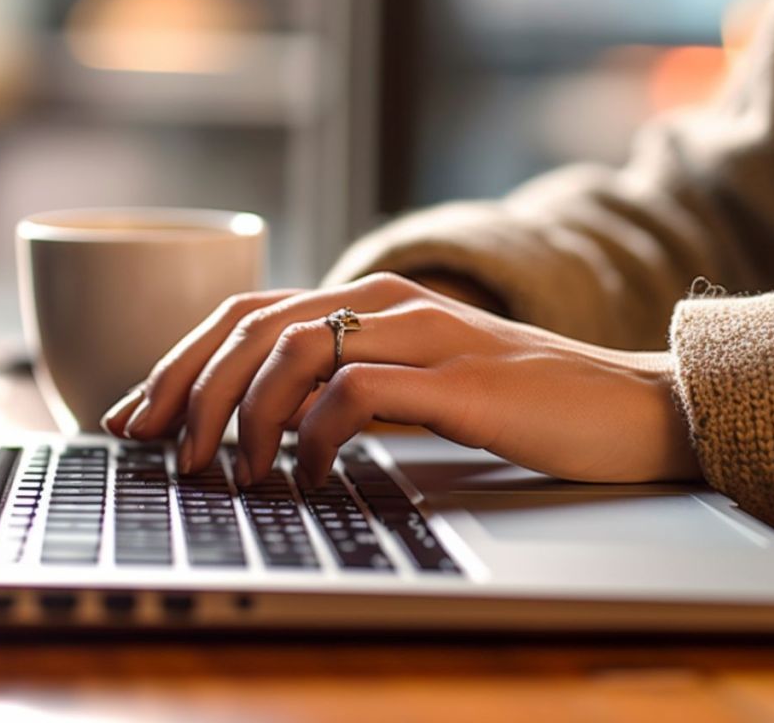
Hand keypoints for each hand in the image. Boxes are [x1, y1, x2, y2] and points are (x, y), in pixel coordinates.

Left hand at [102, 273, 698, 485]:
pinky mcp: (459, 377)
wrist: (631, 404)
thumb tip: (277, 419)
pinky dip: (313, 435)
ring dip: (241, 412)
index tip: (142, 413)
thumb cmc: (525, 400)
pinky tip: (307, 475)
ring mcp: (426, 333)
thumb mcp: (423, 379)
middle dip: (187, 382)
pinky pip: (357, 393)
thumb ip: (358, 378)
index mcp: (375, 298)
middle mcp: (391, 301)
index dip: (184, 358)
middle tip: (152, 442)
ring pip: (294, 349)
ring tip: (223, 470)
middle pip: (254, 323)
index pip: (252, 311)